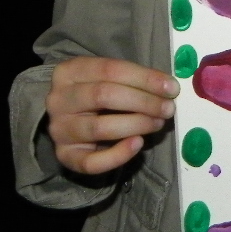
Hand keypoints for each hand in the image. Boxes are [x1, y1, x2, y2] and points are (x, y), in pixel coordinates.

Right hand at [46, 56, 178, 174]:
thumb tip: (168, 88)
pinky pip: (92, 162)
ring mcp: (59, 129)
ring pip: (100, 127)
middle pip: (104, 96)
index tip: (171, 88)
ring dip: (136, 124)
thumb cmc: (95, 93)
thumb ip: (132, 79)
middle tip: (168, 108)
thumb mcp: (107, 78)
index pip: (110, 69)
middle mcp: (58, 100)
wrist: (69, 119)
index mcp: (68, 72)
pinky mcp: (64, 156)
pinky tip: (138, 144)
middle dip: (143, 101)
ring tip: (158, 123)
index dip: (144, 78)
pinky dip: (118, 154)